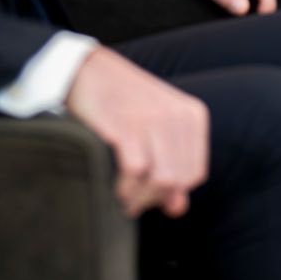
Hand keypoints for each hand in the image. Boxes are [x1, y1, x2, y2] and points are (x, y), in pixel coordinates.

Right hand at [67, 46, 207, 217]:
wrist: (86, 71)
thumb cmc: (121, 102)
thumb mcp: (155, 128)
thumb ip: (171, 166)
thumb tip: (178, 208)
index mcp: (192, 116)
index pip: (194, 174)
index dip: (170, 192)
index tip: (146, 193)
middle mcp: (179, 116)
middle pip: (178, 181)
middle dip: (152, 198)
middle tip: (130, 200)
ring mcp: (154, 120)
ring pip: (161, 181)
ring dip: (139, 197)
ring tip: (122, 195)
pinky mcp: (127, 126)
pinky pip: (136, 173)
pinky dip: (124, 187)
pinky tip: (112, 184)